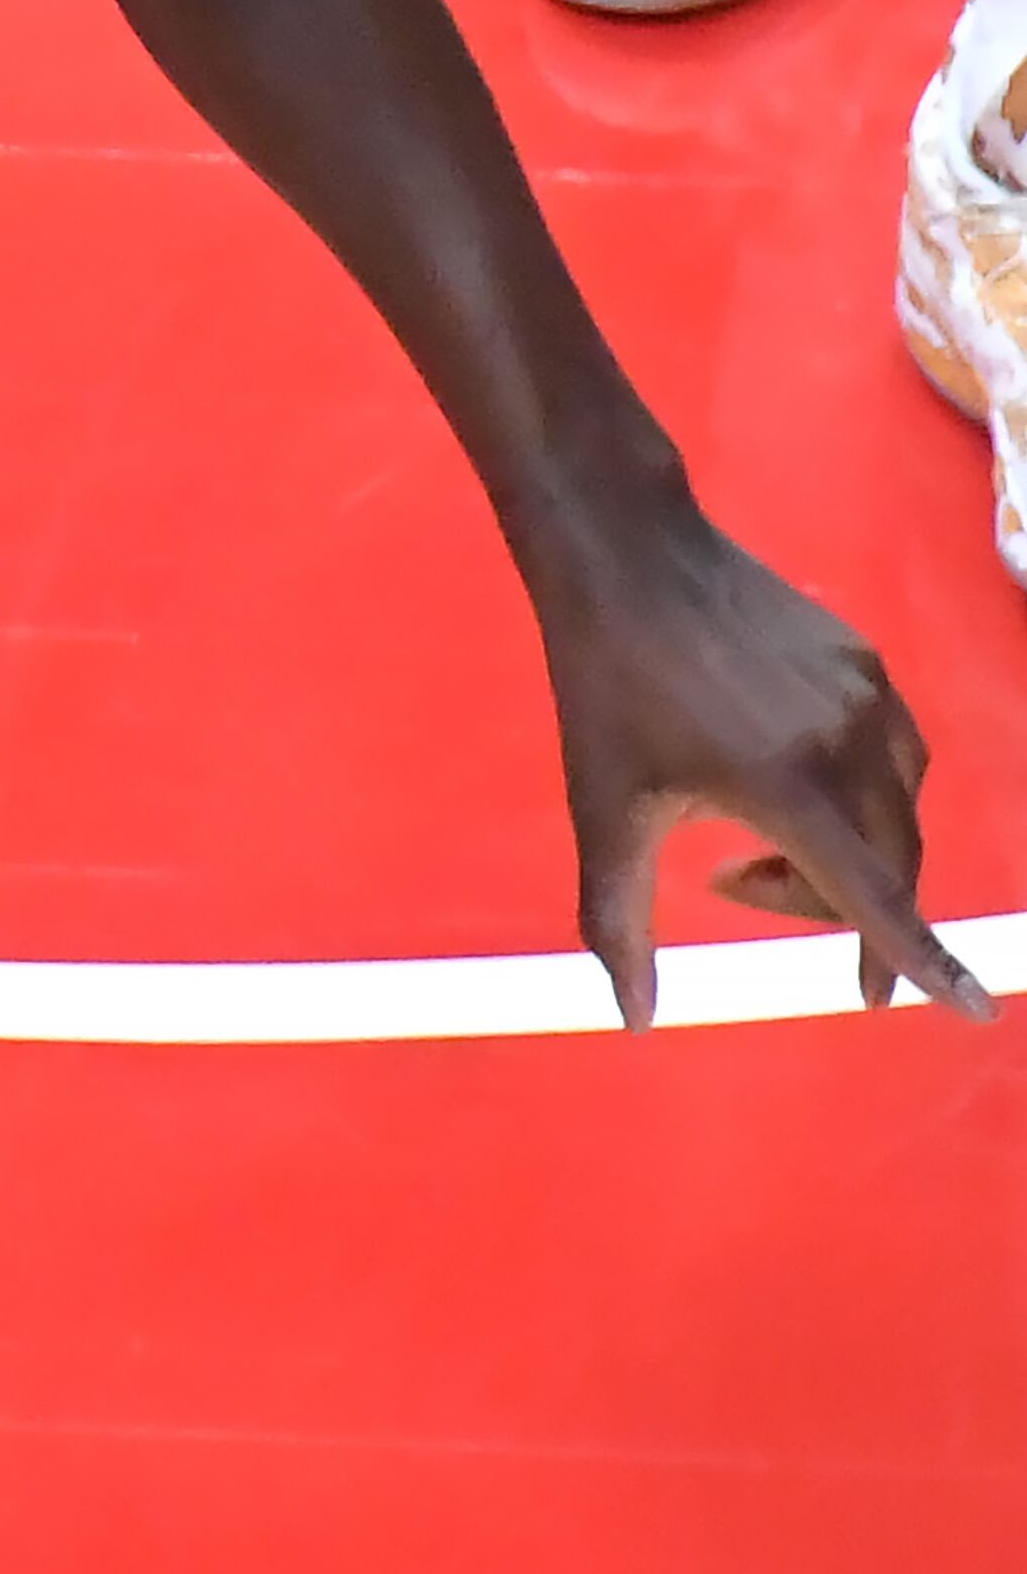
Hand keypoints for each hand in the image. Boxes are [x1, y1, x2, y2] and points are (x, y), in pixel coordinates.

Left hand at [539, 500, 988, 1026]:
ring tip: (748, 839)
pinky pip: (891, 754)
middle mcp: (849, 744)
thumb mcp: (603, 808)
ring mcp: (867, 695)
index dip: (925, 962)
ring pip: (896, 810)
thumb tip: (635, 1019)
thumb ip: (617, 921)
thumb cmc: (606, 685)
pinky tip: (782, 779)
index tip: (970, 1009)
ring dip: (847, 850)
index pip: (879, 900)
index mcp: (790, 788)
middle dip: (833, 908)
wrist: (628, 554)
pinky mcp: (865, 659)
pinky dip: (857, 793)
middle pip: (890, 865)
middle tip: (732, 886)